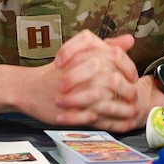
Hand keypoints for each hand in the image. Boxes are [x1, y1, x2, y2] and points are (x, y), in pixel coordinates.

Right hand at [0, 30, 163, 132]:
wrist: (28, 88)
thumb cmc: (55, 73)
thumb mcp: (81, 53)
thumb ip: (106, 46)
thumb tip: (129, 40)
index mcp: (83, 55)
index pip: (114, 58)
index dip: (129, 69)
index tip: (133, 78)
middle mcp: (79, 71)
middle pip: (112, 80)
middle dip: (128, 91)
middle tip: (134, 97)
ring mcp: (75, 92)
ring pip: (105, 100)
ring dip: (121, 108)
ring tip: (131, 112)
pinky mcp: (71, 110)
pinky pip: (95, 117)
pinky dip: (110, 122)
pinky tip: (120, 123)